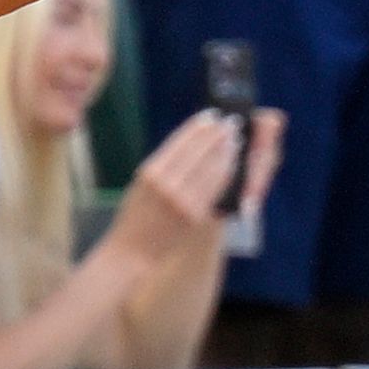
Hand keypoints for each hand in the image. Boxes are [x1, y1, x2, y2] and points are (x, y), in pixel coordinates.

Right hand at [120, 98, 284, 248]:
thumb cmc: (134, 216)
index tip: (211, 115)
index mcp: (151, 172)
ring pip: (212, 169)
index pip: (180, 142)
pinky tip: (232, 163)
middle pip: (199, 152)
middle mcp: (168, 184)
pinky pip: (215, 189)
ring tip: (235, 138)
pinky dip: (226, 173)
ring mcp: (184, 200)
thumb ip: (163, 166)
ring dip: (226, 151)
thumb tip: (190, 144)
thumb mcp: (140, 183)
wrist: (132, 252)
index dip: (198, 127)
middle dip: (217, 134)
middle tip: (231, 122)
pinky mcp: (196, 215)